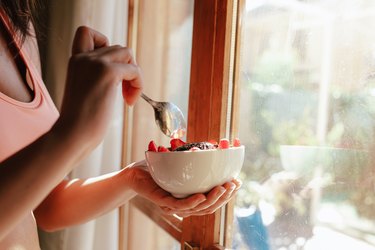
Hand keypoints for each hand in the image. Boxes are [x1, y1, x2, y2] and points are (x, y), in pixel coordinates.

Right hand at [55, 26, 142, 146]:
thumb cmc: (79, 123)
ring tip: (128, 97)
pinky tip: (129, 102)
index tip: (110, 68)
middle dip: (127, 68)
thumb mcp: (85, 91)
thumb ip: (96, 77)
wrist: (72, 135)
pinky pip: (135, 70)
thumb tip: (122, 74)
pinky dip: (138, 85)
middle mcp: (83, 57)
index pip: (87, 33)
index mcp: (75, 61)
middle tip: (124, 92)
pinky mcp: (107, 73)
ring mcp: (95, 63)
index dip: (105, 44)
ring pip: (127, 53)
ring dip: (134, 74)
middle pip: (118, 47)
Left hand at [127, 164, 241, 217]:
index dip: (228, 194)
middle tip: (234, 184)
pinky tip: (202, 196)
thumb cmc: (159, 167)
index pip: (214, 200)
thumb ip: (199, 155)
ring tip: (223, 188)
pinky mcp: (163, 202)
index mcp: (193, 197)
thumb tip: (219, 141)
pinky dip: (192, 202)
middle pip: (210, 206)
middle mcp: (186, 204)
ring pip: (198, 208)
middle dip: (225, 196)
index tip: (239, 182)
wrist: (136, 172)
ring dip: (213, 199)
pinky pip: (180, 206)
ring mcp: (175, 205)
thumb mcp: (182, 159)